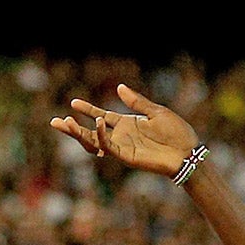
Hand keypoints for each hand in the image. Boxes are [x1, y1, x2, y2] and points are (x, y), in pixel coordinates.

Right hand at [51, 84, 200, 176]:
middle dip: (73, 128)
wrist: (189, 153)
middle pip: (91, 132)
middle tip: (55, 121)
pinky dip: (101, 135)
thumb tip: (119, 87)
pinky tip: (98, 123)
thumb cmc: (178, 134)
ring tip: (64, 123)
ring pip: (94, 142)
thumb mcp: (156, 112)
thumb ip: (137, 102)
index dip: (88, 109)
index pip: (102, 116)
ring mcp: (123, 147)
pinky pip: (108, 146)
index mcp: (128, 125)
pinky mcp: (127, 156)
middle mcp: (122, 136)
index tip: (74, 102)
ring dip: (78, 134)